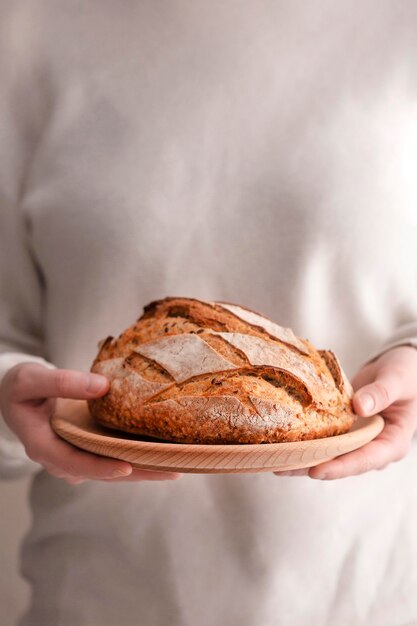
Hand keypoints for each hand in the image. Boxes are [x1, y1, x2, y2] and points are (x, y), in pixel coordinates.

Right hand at [0, 362, 182, 483]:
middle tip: (173, 470)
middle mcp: (59, 458)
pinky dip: (133, 456)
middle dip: (137, 473)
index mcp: (42, 445)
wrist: (16, 394)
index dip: (101, 467)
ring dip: (141, 469)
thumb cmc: (21, 386)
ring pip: (109, 468)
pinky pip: (110, 457)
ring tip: (176, 466)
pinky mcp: (84, 449)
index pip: (75, 462)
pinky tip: (158, 453)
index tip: (128, 466)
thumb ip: (63, 382)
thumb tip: (103, 386)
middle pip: (101, 472)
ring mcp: (73, 457)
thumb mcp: (32, 379)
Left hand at [275, 345, 416, 480]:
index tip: (316, 470)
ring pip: (330, 454)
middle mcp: (374, 447)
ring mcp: (358, 440)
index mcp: (393, 442)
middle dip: (312, 466)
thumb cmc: (406, 372)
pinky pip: (326, 438)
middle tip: (282, 468)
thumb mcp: (398, 379)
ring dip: (304, 457)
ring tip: (274, 461)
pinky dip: (307, 440)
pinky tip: (283, 441)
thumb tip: (359, 407)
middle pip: (342, 463)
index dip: (341, 467)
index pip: (366, 460)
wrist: (401, 367)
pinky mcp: (346, 430)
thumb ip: (382, 392)